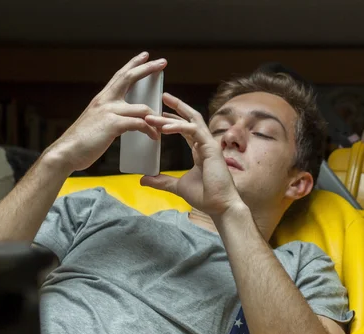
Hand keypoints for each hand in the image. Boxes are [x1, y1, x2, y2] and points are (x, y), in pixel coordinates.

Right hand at [46, 52, 166, 172]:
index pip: (120, 76)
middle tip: (162, 62)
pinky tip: (154, 137)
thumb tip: (124, 121)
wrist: (66, 152)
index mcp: (101, 99)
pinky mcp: (113, 125)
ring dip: (156, 117)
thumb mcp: (95, 123)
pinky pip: (140, 124)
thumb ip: (108, 117)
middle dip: (147, 68)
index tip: (145, 56)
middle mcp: (104, 101)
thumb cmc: (81, 143)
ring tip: (164, 125)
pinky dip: (150, 130)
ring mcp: (108, 111)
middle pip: (129, 77)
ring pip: (142, 108)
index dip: (133, 64)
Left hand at [141, 93, 242, 216]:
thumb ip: (161, 181)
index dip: (173, 119)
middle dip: (177, 106)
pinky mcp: (211, 148)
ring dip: (171, 116)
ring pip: (190, 122)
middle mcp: (205, 144)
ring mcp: (210, 144)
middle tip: (161, 97)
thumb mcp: (177, 186)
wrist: (219, 206)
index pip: (186, 128)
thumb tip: (143, 179)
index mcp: (200, 150)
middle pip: (190, 118)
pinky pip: (193, 131)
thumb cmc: (205, 196)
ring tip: (153, 115)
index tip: (159, 113)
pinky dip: (179, 127)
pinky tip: (164, 128)